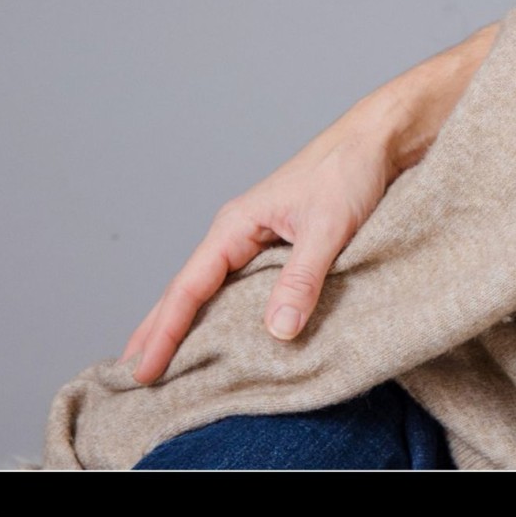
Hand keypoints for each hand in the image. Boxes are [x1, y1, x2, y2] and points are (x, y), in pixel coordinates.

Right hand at [122, 28, 494, 380]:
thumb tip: (276, 330)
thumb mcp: (328, 229)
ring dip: (188, 324)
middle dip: (158, 332)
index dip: (163, 333)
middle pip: (187, 291)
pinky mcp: (283, 246)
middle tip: (134, 377)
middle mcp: (238, 233)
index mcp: (236, 226)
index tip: (143, 370)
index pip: (188, 288)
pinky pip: (242, 286)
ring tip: (164, 361)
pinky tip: (224, 333)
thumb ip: (302, 279)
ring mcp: (258, 239)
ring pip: (213, 290)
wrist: (381, 139)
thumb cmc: (351, 171)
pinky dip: (226, 313)